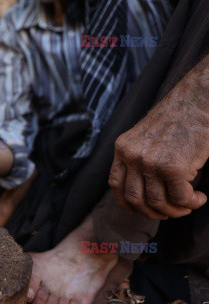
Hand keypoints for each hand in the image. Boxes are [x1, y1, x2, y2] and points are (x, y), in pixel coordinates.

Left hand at [108, 85, 208, 219]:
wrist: (197, 101)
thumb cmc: (177, 120)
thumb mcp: (144, 137)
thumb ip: (138, 159)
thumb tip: (144, 191)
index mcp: (122, 148)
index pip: (115, 184)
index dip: (125, 203)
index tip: (135, 211)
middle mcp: (132, 156)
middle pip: (135, 198)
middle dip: (153, 212)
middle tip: (169, 212)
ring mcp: (151, 162)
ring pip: (157, 202)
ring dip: (175, 210)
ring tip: (188, 204)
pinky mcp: (173, 167)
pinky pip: (180, 198)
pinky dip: (191, 203)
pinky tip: (200, 198)